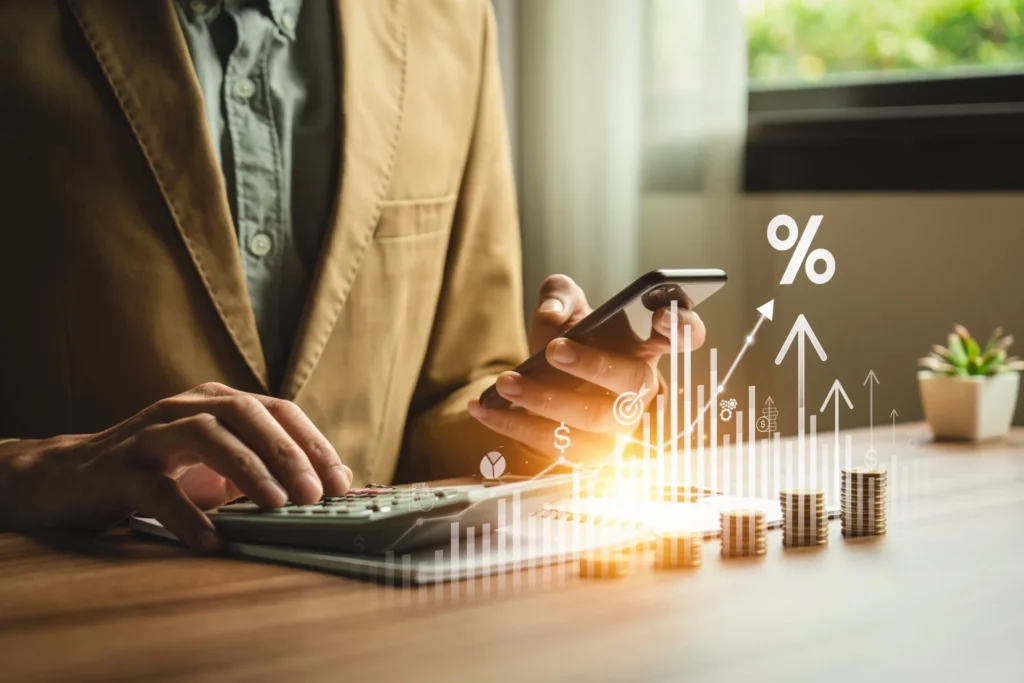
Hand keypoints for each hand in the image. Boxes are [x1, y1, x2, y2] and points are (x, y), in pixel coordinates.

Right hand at [0, 383, 351, 549]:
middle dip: (288, 454)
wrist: (71, 478)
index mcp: (219, 401)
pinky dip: (187, 515)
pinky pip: (158, 488)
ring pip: (207, 435)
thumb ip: (265, 467)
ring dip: (248, 470)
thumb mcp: (218, 465)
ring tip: (276, 506)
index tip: (339, 482)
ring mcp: (152, 432)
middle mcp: (188, 406)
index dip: (314, 443)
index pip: (280, 411)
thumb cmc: (159, 471)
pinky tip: (212, 540)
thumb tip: (329, 484)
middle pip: (249, 415)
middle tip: (313, 495)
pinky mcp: (119, 467)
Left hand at [468, 275, 705, 461]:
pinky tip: (482, 408)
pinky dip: (513, 427)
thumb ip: (559, 294)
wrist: (551, 380)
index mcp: (647, 347)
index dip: (683, 328)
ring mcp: (617, 428)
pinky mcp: (586, 454)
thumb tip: (554, 316)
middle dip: (594, 367)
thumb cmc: (572, 340)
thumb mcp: (566, 304)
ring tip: (505, 382)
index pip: (684, 336)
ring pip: (592, 424)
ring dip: (546, 403)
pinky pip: (554, 448)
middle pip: (632, 384)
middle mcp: (640, 391)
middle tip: (554, 349)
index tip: (664, 316)